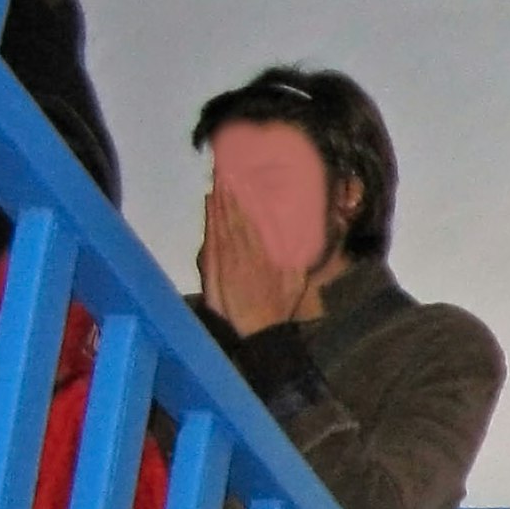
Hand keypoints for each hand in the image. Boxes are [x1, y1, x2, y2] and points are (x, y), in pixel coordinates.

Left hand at [197, 178, 311, 336]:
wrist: (260, 330)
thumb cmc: (280, 308)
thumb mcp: (296, 283)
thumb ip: (296, 262)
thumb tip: (300, 242)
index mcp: (261, 256)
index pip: (247, 224)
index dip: (239, 203)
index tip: (236, 184)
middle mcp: (242, 256)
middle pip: (231, 223)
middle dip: (225, 200)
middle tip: (221, 178)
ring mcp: (227, 264)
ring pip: (219, 232)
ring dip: (216, 211)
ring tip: (213, 191)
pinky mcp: (218, 273)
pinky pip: (212, 247)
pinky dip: (210, 230)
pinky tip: (209, 218)